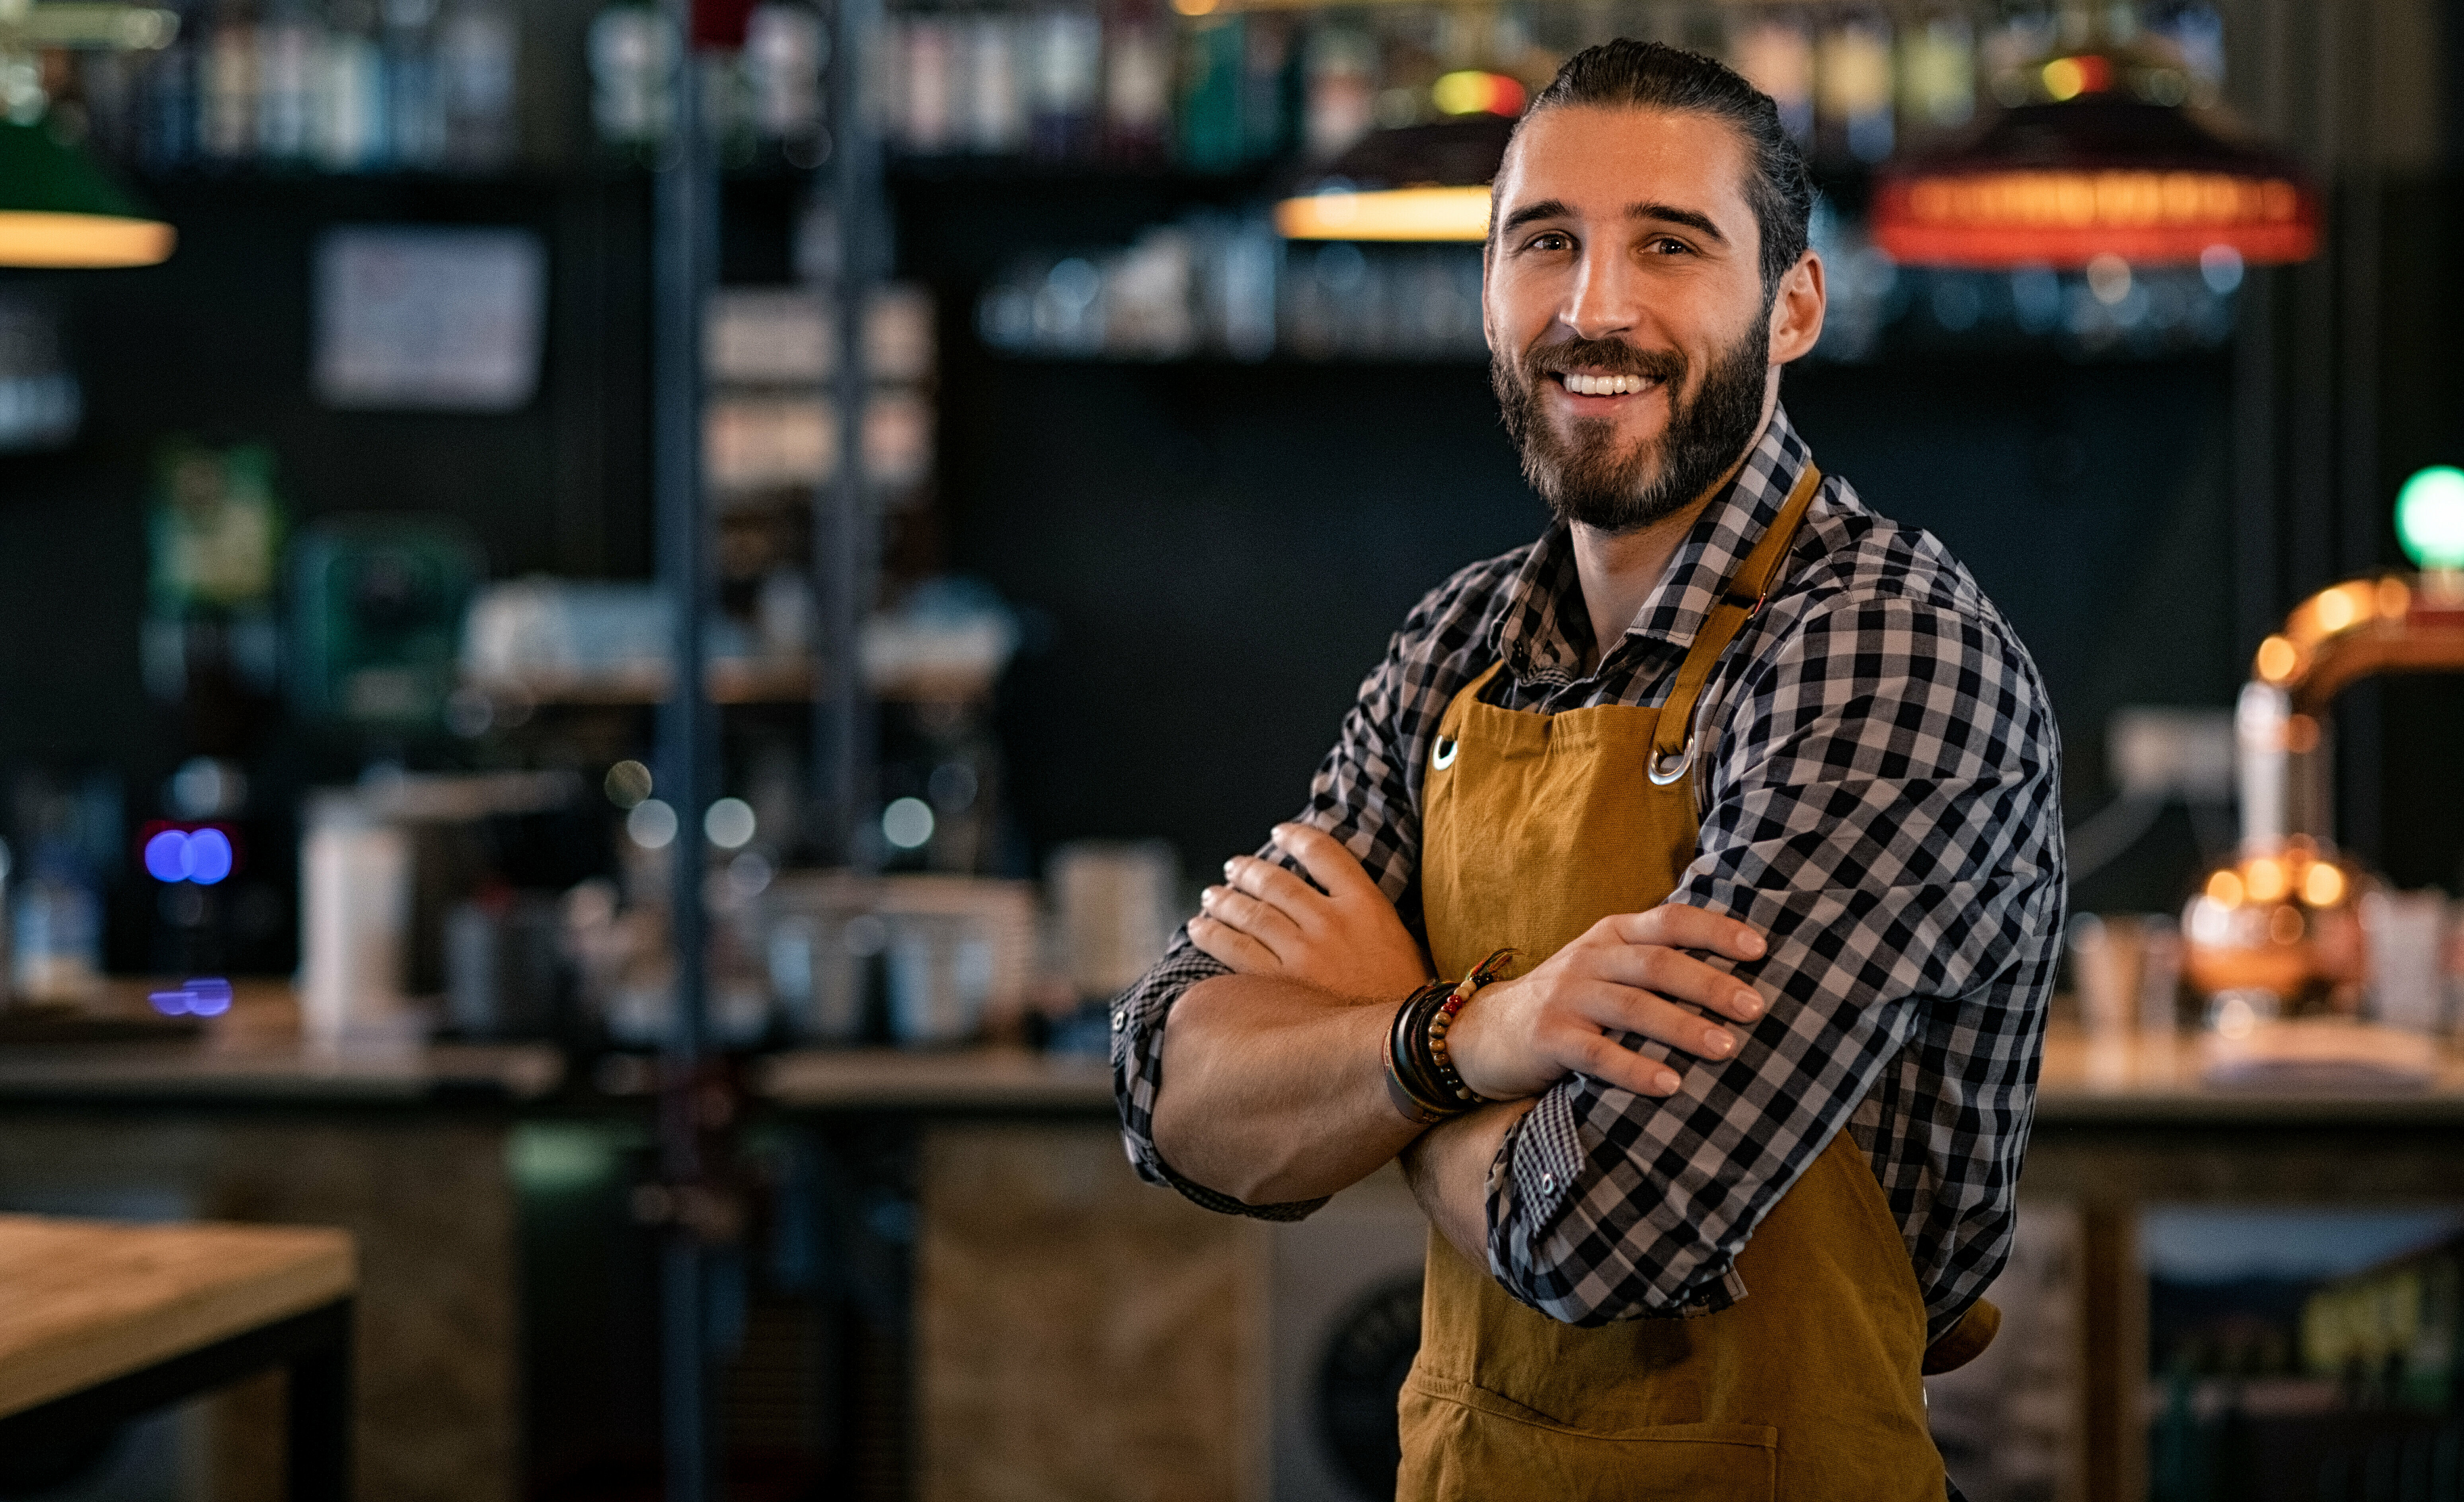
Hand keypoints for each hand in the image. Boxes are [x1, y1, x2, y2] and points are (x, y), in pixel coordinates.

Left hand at [1189, 823, 1431, 999]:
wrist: (1402, 1045)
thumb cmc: (1401, 996)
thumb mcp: (1397, 941)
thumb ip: (1364, 912)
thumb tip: (1329, 895)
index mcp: (1365, 905)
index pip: (1324, 853)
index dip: (1296, 837)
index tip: (1279, 833)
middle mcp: (1331, 922)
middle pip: (1277, 881)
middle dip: (1248, 871)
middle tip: (1234, 868)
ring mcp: (1303, 954)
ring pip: (1250, 913)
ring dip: (1224, 900)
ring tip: (1210, 895)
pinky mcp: (1279, 986)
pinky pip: (1234, 950)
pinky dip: (1212, 934)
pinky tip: (1198, 927)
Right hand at [1444, 907, 1769, 1100]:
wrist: (1483, 1032)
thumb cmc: (1564, 1004)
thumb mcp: (1604, 970)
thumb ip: (1652, 966)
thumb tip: (1736, 981)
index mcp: (1611, 936)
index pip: (1669, 921)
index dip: (1716, 931)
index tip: (1761, 949)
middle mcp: (1590, 959)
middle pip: (1658, 964)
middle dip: (1711, 984)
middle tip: (1755, 1008)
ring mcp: (1566, 997)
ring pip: (1633, 1007)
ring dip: (1683, 1027)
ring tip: (1727, 1048)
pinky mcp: (1547, 1037)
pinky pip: (1597, 1054)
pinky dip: (1635, 1069)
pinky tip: (1670, 1085)